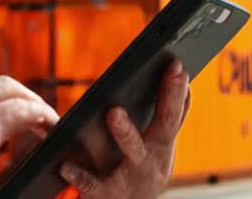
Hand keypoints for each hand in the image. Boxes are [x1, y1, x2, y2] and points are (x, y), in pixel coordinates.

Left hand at [59, 60, 191, 197]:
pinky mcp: (107, 195)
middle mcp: (153, 162)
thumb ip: (171, 118)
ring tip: (114, 112)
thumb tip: (185, 82)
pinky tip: (67, 165)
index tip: (178, 66)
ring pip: (133, 153)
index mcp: (162, 147)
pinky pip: (93, 185)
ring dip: (126, 131)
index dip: (178, 91)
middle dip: (167, 102)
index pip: (175, 114)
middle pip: (163, 128)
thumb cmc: (141, 172)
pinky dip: (81, 175)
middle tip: (166, 76)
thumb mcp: (159, 147)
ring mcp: (132, 179)